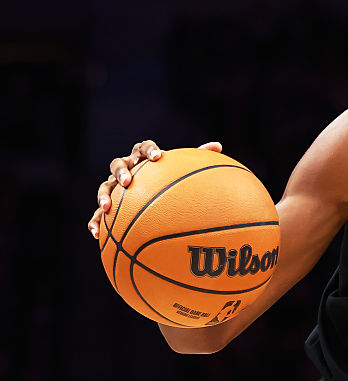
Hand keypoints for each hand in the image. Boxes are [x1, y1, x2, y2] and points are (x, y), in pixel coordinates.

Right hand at [87, 140, 222, 237]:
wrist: (149, 190)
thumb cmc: (168, 177)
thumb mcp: (181, 168)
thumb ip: (197, 157)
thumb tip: (218, 146)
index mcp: (142, 157)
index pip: (143, 147)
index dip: (149, 150)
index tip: (158, 157)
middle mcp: (126, 168)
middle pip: (117, 164)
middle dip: (121, 172)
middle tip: (128, 181)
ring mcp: (113, 186)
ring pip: (103, 186)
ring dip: (103, 196)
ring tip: (107, 207)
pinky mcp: (108, 204)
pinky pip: (97, 213)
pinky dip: (96, 221)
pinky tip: (96, 233)